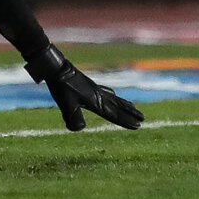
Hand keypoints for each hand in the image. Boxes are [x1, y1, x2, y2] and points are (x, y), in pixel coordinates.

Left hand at [24, 44, 143, 131]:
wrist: (56, 68)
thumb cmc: (61, 86)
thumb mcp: (65, 104)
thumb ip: (73, 117)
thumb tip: (78, 130)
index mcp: (95, 101)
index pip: (114, 114)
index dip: (125, 121)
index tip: (138, 126)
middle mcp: (98, 95)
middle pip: (118, 106)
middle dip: (130, 113)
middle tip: (143, 119)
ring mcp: (94, 89)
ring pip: (114, 98)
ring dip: (124, 104)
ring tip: (134, 107)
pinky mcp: (88, 84)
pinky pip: (106, 92)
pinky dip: (113, 96)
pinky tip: (112, 94)